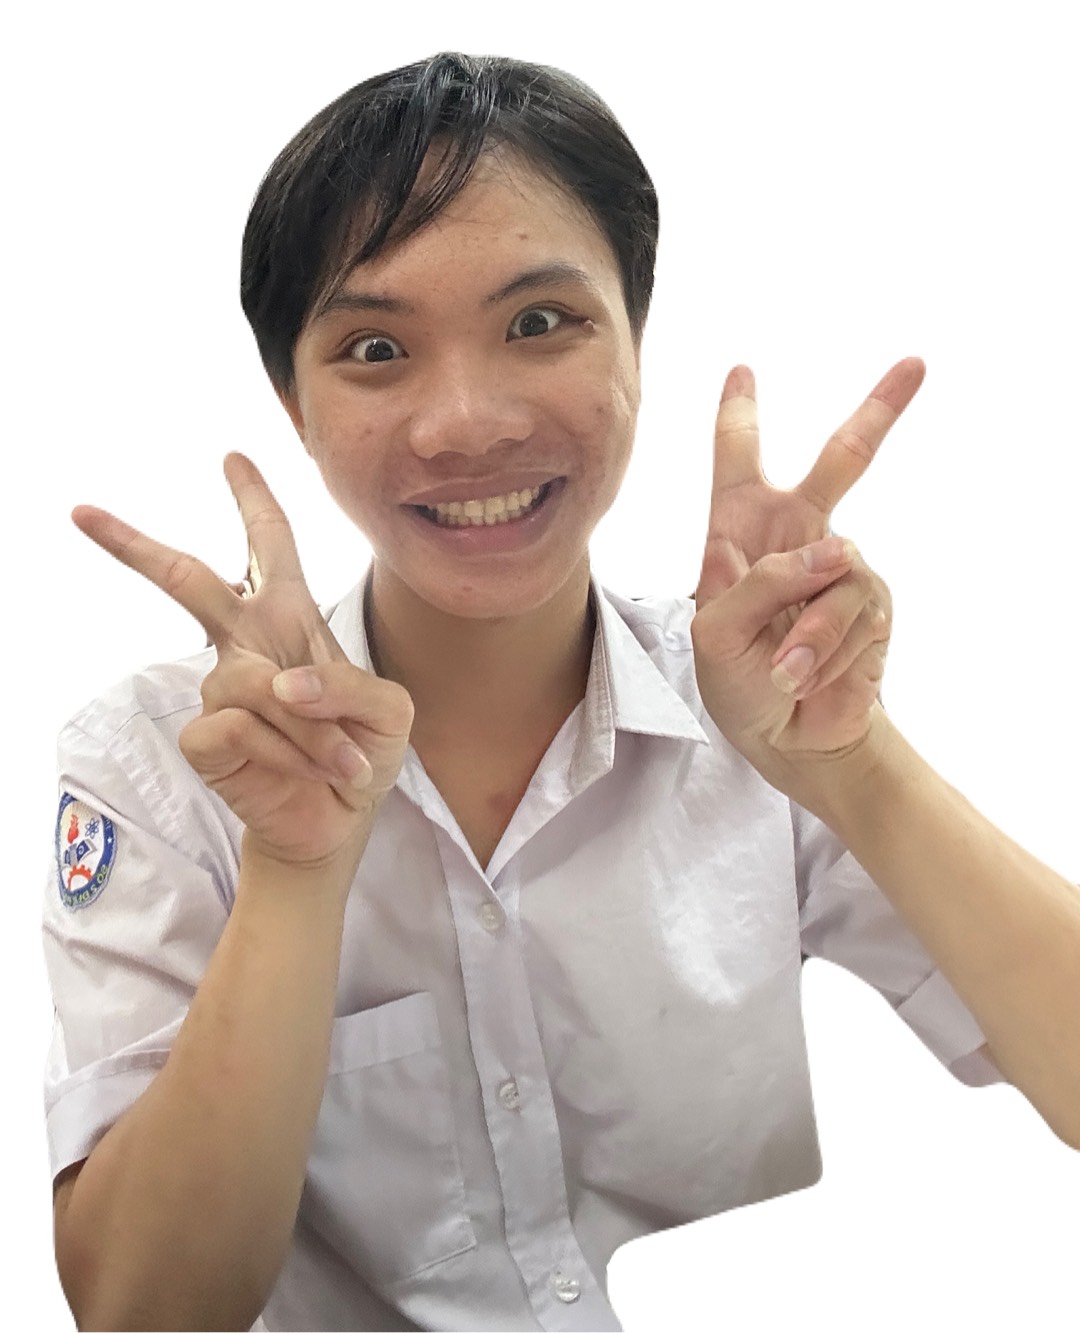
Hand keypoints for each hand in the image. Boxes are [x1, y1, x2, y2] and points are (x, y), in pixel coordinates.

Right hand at [72, 452, 414, 868]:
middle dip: (137, 547)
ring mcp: (221, 689)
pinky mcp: (206, 737)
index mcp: (291, 618)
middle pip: (190, 581)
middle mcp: (248, 644)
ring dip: (310, 726)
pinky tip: (306, 772)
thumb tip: (279, 684)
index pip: (270, 548)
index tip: (234, 457)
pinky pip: (239, 727)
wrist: (340, 820)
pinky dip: (288, 753)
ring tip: (343, 761)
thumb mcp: (388, 711)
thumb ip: (349, 686)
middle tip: (82, 512)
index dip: (254, 502)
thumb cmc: (361, 752)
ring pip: (252, 682)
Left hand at [690, 359, 924, 797]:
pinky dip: (822, 652)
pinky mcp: (873, 604)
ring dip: (804, 632)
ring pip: (835, 571)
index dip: (739, 416)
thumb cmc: (737, 680)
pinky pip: (852, 613)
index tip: (742, 370)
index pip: (738, 464)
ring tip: (782, 669)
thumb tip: (836, 550)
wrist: (786, 736)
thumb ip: (758, 583)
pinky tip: (804, 677)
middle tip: (915, 366)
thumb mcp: (714, 633)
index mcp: (740, 532)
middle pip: (841, 462)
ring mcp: (839, 568)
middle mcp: (796, 537)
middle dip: (878, 413)